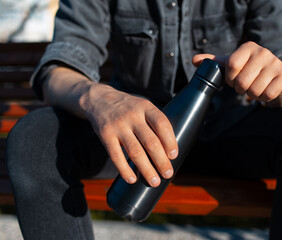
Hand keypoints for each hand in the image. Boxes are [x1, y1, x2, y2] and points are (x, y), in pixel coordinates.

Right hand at [44, 67, 177, 186]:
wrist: (99, 100)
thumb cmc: (128, 108)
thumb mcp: (143, 107)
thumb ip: (154, 123)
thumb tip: (169, 151)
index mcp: (146, 107)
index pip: (162, 124)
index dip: (170, 141)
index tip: (174, 156)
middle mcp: (133, 115)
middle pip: (151, 141)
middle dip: (161, 161)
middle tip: (168, 174)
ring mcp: (118, 125)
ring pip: (135, 152)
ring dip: (147, 169)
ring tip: (154, 182)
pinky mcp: (105, 135)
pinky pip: (116, 156)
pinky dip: (125, 170)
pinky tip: (132, 179)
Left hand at [193, 41, 281, 105]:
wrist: (278, 77)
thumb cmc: (250, 70)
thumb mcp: (233, 65)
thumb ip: (215, 63)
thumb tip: (194, 60)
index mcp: (248, 47)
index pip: (231, 65)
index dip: (230, 78)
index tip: (233, 80)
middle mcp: (263, 52)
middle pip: (242, 81)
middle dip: (240, 89)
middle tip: (244, 86)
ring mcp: (276, 63)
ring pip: (255, 90)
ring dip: (252, 94)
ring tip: (255, 88)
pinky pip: (268, 95)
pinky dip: (264, 98)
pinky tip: (265, 91)